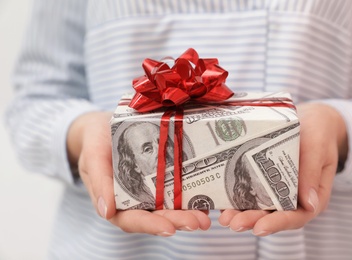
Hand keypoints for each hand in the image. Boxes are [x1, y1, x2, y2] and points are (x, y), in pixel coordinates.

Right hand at [67, 111, 210, 235]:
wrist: (104, 126)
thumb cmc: (95, 141)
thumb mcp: (93, 156)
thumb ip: (98, 180)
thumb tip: (106, 211)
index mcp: (114, 201)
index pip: (131, 219)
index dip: (150, 225)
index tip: (169, 228)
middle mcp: (134, 200)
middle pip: (156, 217)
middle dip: (177, 221)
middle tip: (197, 222)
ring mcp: (149, 191)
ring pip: (169, 207)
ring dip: (188, 213)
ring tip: (205, 217)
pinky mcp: (161, 179)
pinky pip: (176, 190)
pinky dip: (191, 196)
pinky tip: (206, 198)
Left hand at [218, 102, 347, 235]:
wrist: (310, 120)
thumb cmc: (318, 132)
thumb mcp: (317, 147)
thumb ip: (312, 172)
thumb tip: (310, 205)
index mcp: (315, 196)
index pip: (297, 216)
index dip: (278, 224)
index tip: (260, 228)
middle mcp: (296, 198)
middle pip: (274, 215)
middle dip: (252, 220)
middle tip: (233, 223)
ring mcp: (280, 191)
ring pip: (261, 208)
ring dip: (242, 214)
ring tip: (225, 218)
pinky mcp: (266, 181)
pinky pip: (253, 193)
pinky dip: (238, 198)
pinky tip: (223, 201)